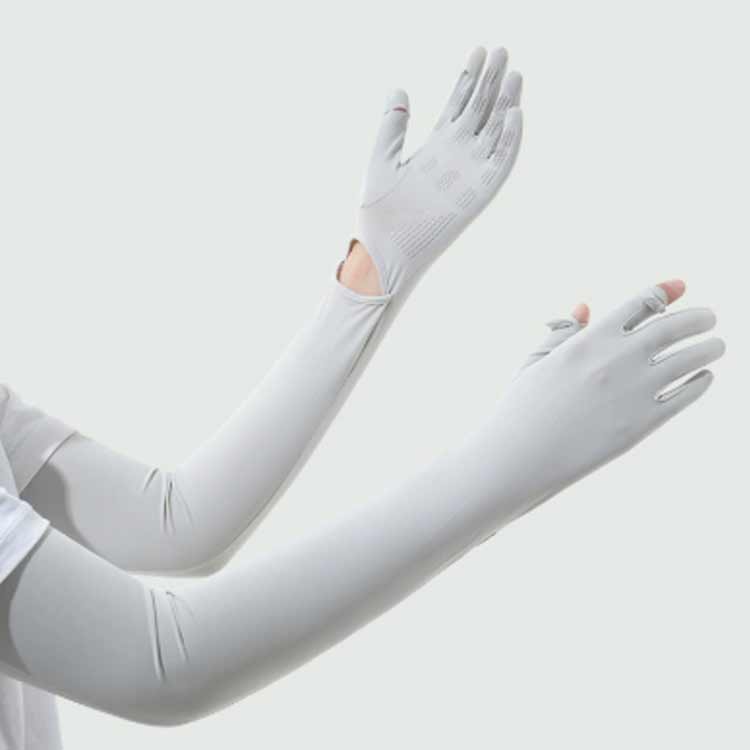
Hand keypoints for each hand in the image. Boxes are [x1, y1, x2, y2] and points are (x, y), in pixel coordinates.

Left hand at [354, 46, 522, 294]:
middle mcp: (456, 157)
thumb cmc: (379, 212)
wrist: (385, 250)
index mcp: (435, 147)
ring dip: (506, 103)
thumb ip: (392, 125)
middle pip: (481, 111)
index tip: (478, 50)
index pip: (458, 105)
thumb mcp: (381, 159)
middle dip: (492, 82)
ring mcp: (469, 173)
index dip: (469, 78)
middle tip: (502, 50)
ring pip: (494, 132)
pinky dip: (510, 140)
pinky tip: (515, 113)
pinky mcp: (478, 194)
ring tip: (513, 73)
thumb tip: (399, 87)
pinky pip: (500, 163)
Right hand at [489, 281, 723, 511]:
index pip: (639, 303)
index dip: (664, 291)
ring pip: (689, 359)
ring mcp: (631, 392)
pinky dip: (701, 382)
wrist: (517, 458)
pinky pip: (684, 396)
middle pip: (673, 326)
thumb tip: (585, 307)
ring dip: (709, 347)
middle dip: (698, 317)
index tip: (681, 286)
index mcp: (588, 340)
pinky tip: (704, 377)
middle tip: (710, 317)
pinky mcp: (641, 425)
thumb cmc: (520, 409)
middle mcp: (615, 360)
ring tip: (716, 345)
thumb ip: (563, 332)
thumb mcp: (535, 362)